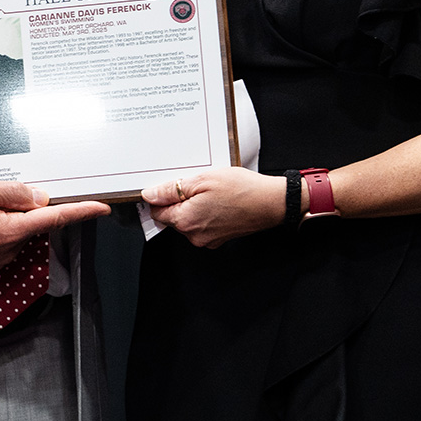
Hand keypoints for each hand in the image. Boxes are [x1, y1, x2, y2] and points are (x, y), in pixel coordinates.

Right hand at [0, 178, 108, 270]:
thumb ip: (14, 193)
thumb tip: (40, 198)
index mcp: (8, 231)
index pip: (54, 218)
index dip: (81, 212)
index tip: (101, 208)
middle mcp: (7, 250)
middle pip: (32, 222)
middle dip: (21, 206)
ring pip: (17, 231)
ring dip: (6, 217)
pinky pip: (3, 240)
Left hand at [142, 168, 284, 248]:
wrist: (271, 203)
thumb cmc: (241, 189)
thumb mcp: (201, 180)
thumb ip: (171, 190)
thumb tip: (149, 195)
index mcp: (185, 221)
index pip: (157, 212)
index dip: (161, 196)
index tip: (171, 186)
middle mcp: (194, 235)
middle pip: (172, 217)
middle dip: (179, 201)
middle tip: (197, 185)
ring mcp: (207, 240)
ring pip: (188, 221)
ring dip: (193, 206)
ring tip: (211, 192)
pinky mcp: (219, 239)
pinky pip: (203, 225)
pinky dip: (206, 213)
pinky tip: (219, 201)